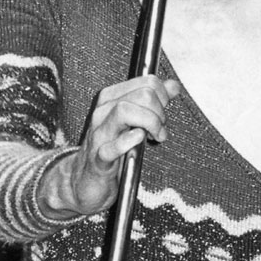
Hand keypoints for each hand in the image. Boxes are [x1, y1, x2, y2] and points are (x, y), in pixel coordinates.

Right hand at [66, 74, 180, 214]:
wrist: (87, 177)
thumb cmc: (111, 147)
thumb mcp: (134, 120)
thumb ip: (154, 101)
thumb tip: (173, 86)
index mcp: (111, 98)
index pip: (147, 83)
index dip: (163, 97)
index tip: (163, 113)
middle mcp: (103, 111)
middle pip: (142, 95)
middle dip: (160, 112)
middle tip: (160, 129)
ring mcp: (99, 133)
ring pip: (124, 111)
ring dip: (150, 123)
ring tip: (155, 137)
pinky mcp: (99, 158)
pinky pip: (112, 146)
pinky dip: (129, 141)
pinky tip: (139, 140)